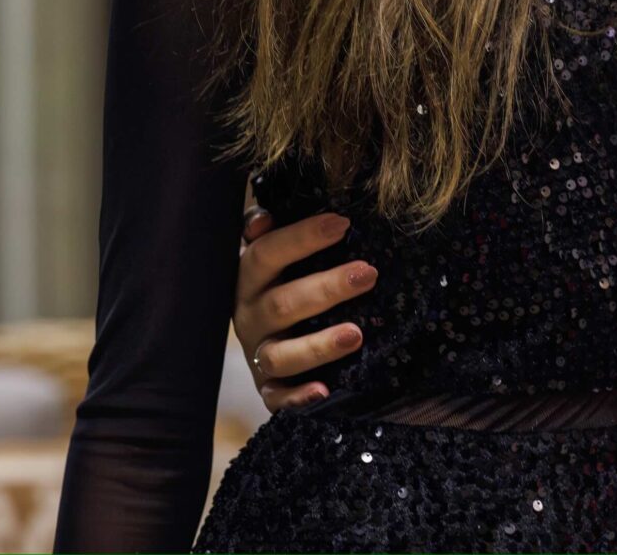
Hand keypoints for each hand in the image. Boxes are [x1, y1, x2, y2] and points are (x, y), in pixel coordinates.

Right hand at [234, 205, 374, 412]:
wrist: (264, 341)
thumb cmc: (280, 285)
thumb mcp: (272, 258)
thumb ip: (268, 235)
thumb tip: (264, 217)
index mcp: (249, 281)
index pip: (266, 254)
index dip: (301, 238)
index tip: (343, 224)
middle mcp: (249, 318)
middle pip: (282, 304)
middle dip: (326, 289)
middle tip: (368, 273)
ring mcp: (258, 356)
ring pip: (281, 355)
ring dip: (318, 345)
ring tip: (356, 335)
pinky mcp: (269, 390)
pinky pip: (279, 398)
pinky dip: (299, 397)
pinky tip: (324, 391)